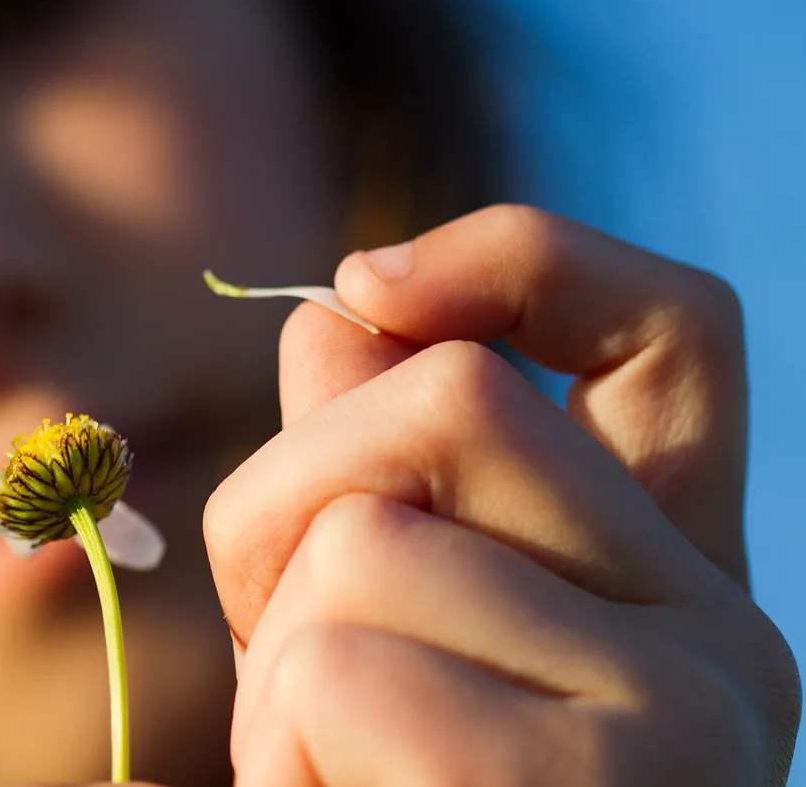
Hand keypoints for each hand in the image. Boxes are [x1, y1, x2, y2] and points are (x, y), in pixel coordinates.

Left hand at [205, 206, 800, 784]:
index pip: (673, 334)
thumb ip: (372, 480)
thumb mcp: (379, 639)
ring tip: (327, 774)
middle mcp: (719, 634)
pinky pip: (335, 667)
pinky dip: (275, 751)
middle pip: (455, 400)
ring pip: (363, 539)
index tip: (368, 281)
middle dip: (285, 506)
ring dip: (274, 668)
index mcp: (675, 587)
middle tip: (288, 669)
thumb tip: (340, 309)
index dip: (525, 259)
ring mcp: (679, 713)